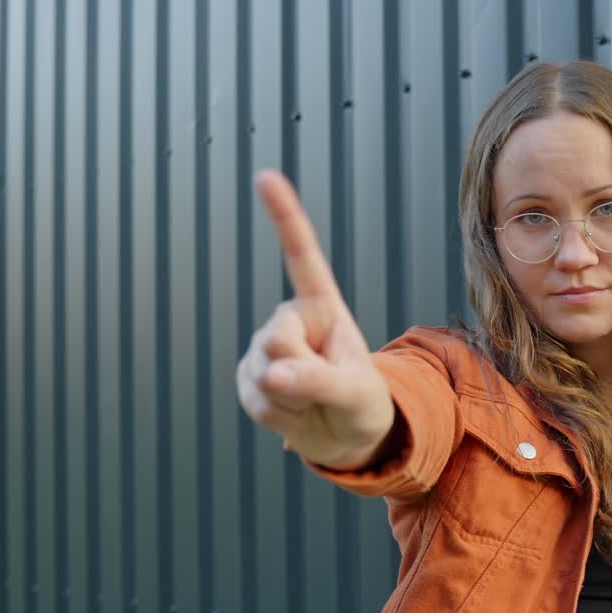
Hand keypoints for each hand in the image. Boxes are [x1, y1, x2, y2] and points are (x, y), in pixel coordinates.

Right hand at [236, 170, 395, 468]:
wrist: (346, 437)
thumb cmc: (362, 403)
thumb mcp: (355, 393)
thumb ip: (319, 380)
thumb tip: (273, 373)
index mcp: (323, 307)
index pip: (302, 258)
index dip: (284, 216)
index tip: (265, 175)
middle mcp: (289, 319)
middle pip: (278, 339)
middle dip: (300, 374)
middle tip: (324, 389)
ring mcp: (264, 348)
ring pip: (263, 374)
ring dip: (291, 400)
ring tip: (313, 401)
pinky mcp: (248, 377)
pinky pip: (254, 400)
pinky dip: (277, 415)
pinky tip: (294, 411)